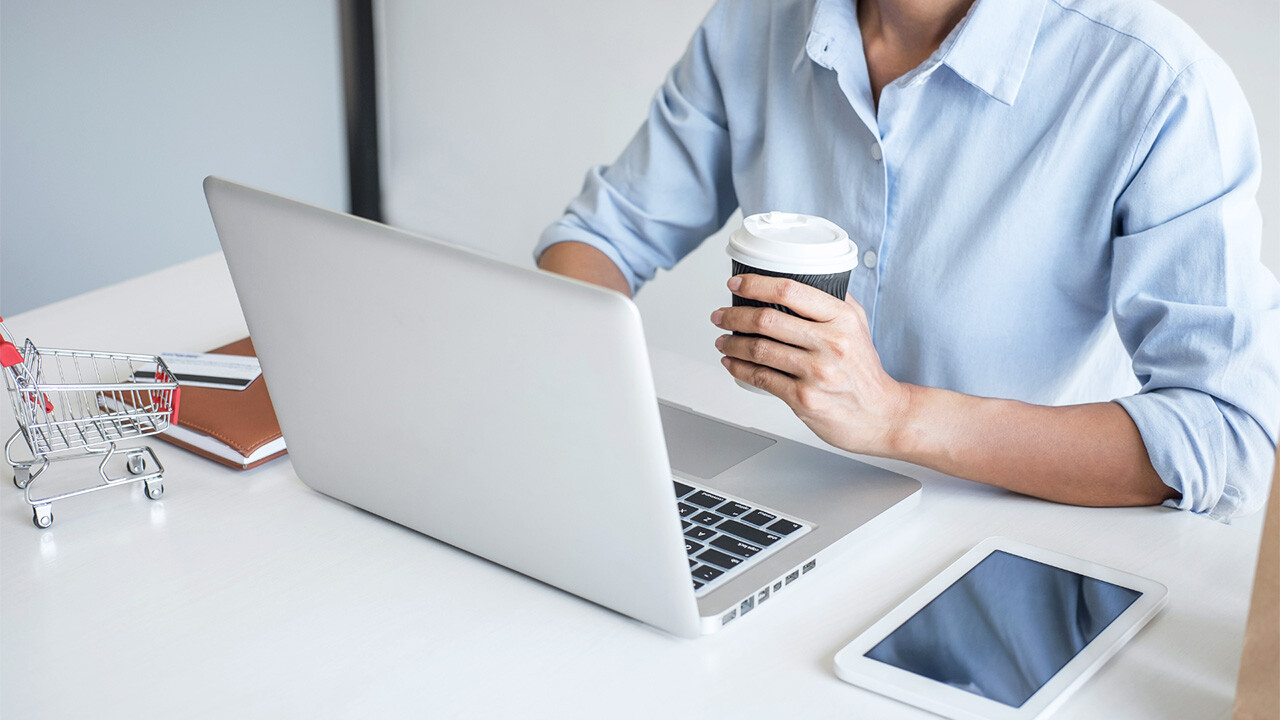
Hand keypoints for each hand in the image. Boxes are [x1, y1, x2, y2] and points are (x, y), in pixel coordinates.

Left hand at [710, 274, 910, 457]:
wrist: (881, 415)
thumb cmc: (864, 371)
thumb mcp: (857, 326)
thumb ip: (833, 300)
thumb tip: (801, 276)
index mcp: (841, 318)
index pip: (790, 290)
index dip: (755, 284)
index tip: (736, 284)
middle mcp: (830, 343)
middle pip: (767, 319)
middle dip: (734, 315)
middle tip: (720, 315)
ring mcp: (816, 373)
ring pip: (759, 349)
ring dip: (732, 343)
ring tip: (722, 340)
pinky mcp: (804, 399)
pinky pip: (761, 378)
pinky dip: (739, 369)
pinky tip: (731, 363)